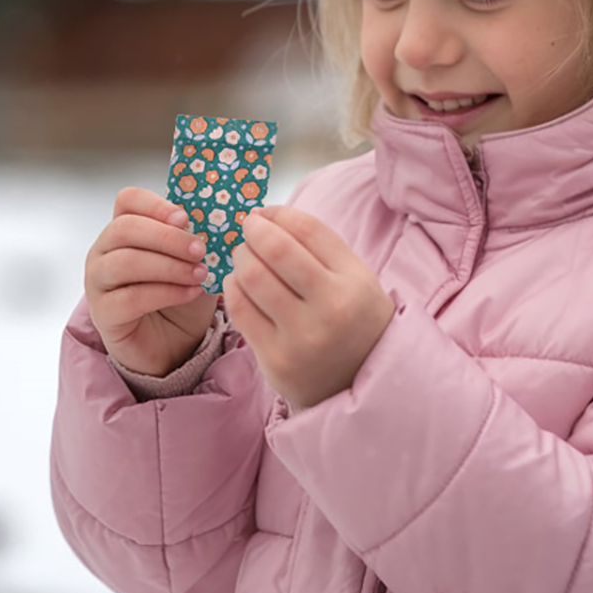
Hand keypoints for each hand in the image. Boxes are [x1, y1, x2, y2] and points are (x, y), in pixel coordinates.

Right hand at [85, 187, 218, 375]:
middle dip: (168, 237)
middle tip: (200, 249)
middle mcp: (105, 251)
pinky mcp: (104, 313)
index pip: (128, 200)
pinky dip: (165, 293)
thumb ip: (199, 238)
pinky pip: (129, 297)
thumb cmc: (182, 295)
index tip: (185, 218)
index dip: (156, 204)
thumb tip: (220, 218)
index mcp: (126, 229)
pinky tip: (189, 293)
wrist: (176, 343)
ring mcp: (98, 282)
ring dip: (169, 266)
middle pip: (125, 228)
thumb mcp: (197, 261)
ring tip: (200, 274)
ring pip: (125, 262)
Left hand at [222, 205, 394, 409]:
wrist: (360, 379)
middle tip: (250, 231)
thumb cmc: (353, 317)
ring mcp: (301, 338)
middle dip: (253, 232)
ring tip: (245, 257)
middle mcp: (330, 309)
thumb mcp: (355, 276)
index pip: (307, 230)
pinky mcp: (275, 359)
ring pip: (251, 277)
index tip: (264, 213)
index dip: (278, 213)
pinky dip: (233, 287)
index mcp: (354, 282)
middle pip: (274, 250)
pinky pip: (239, 309)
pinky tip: (240, 284)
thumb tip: (264, 215)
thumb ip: (317, 244)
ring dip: (240, 258)